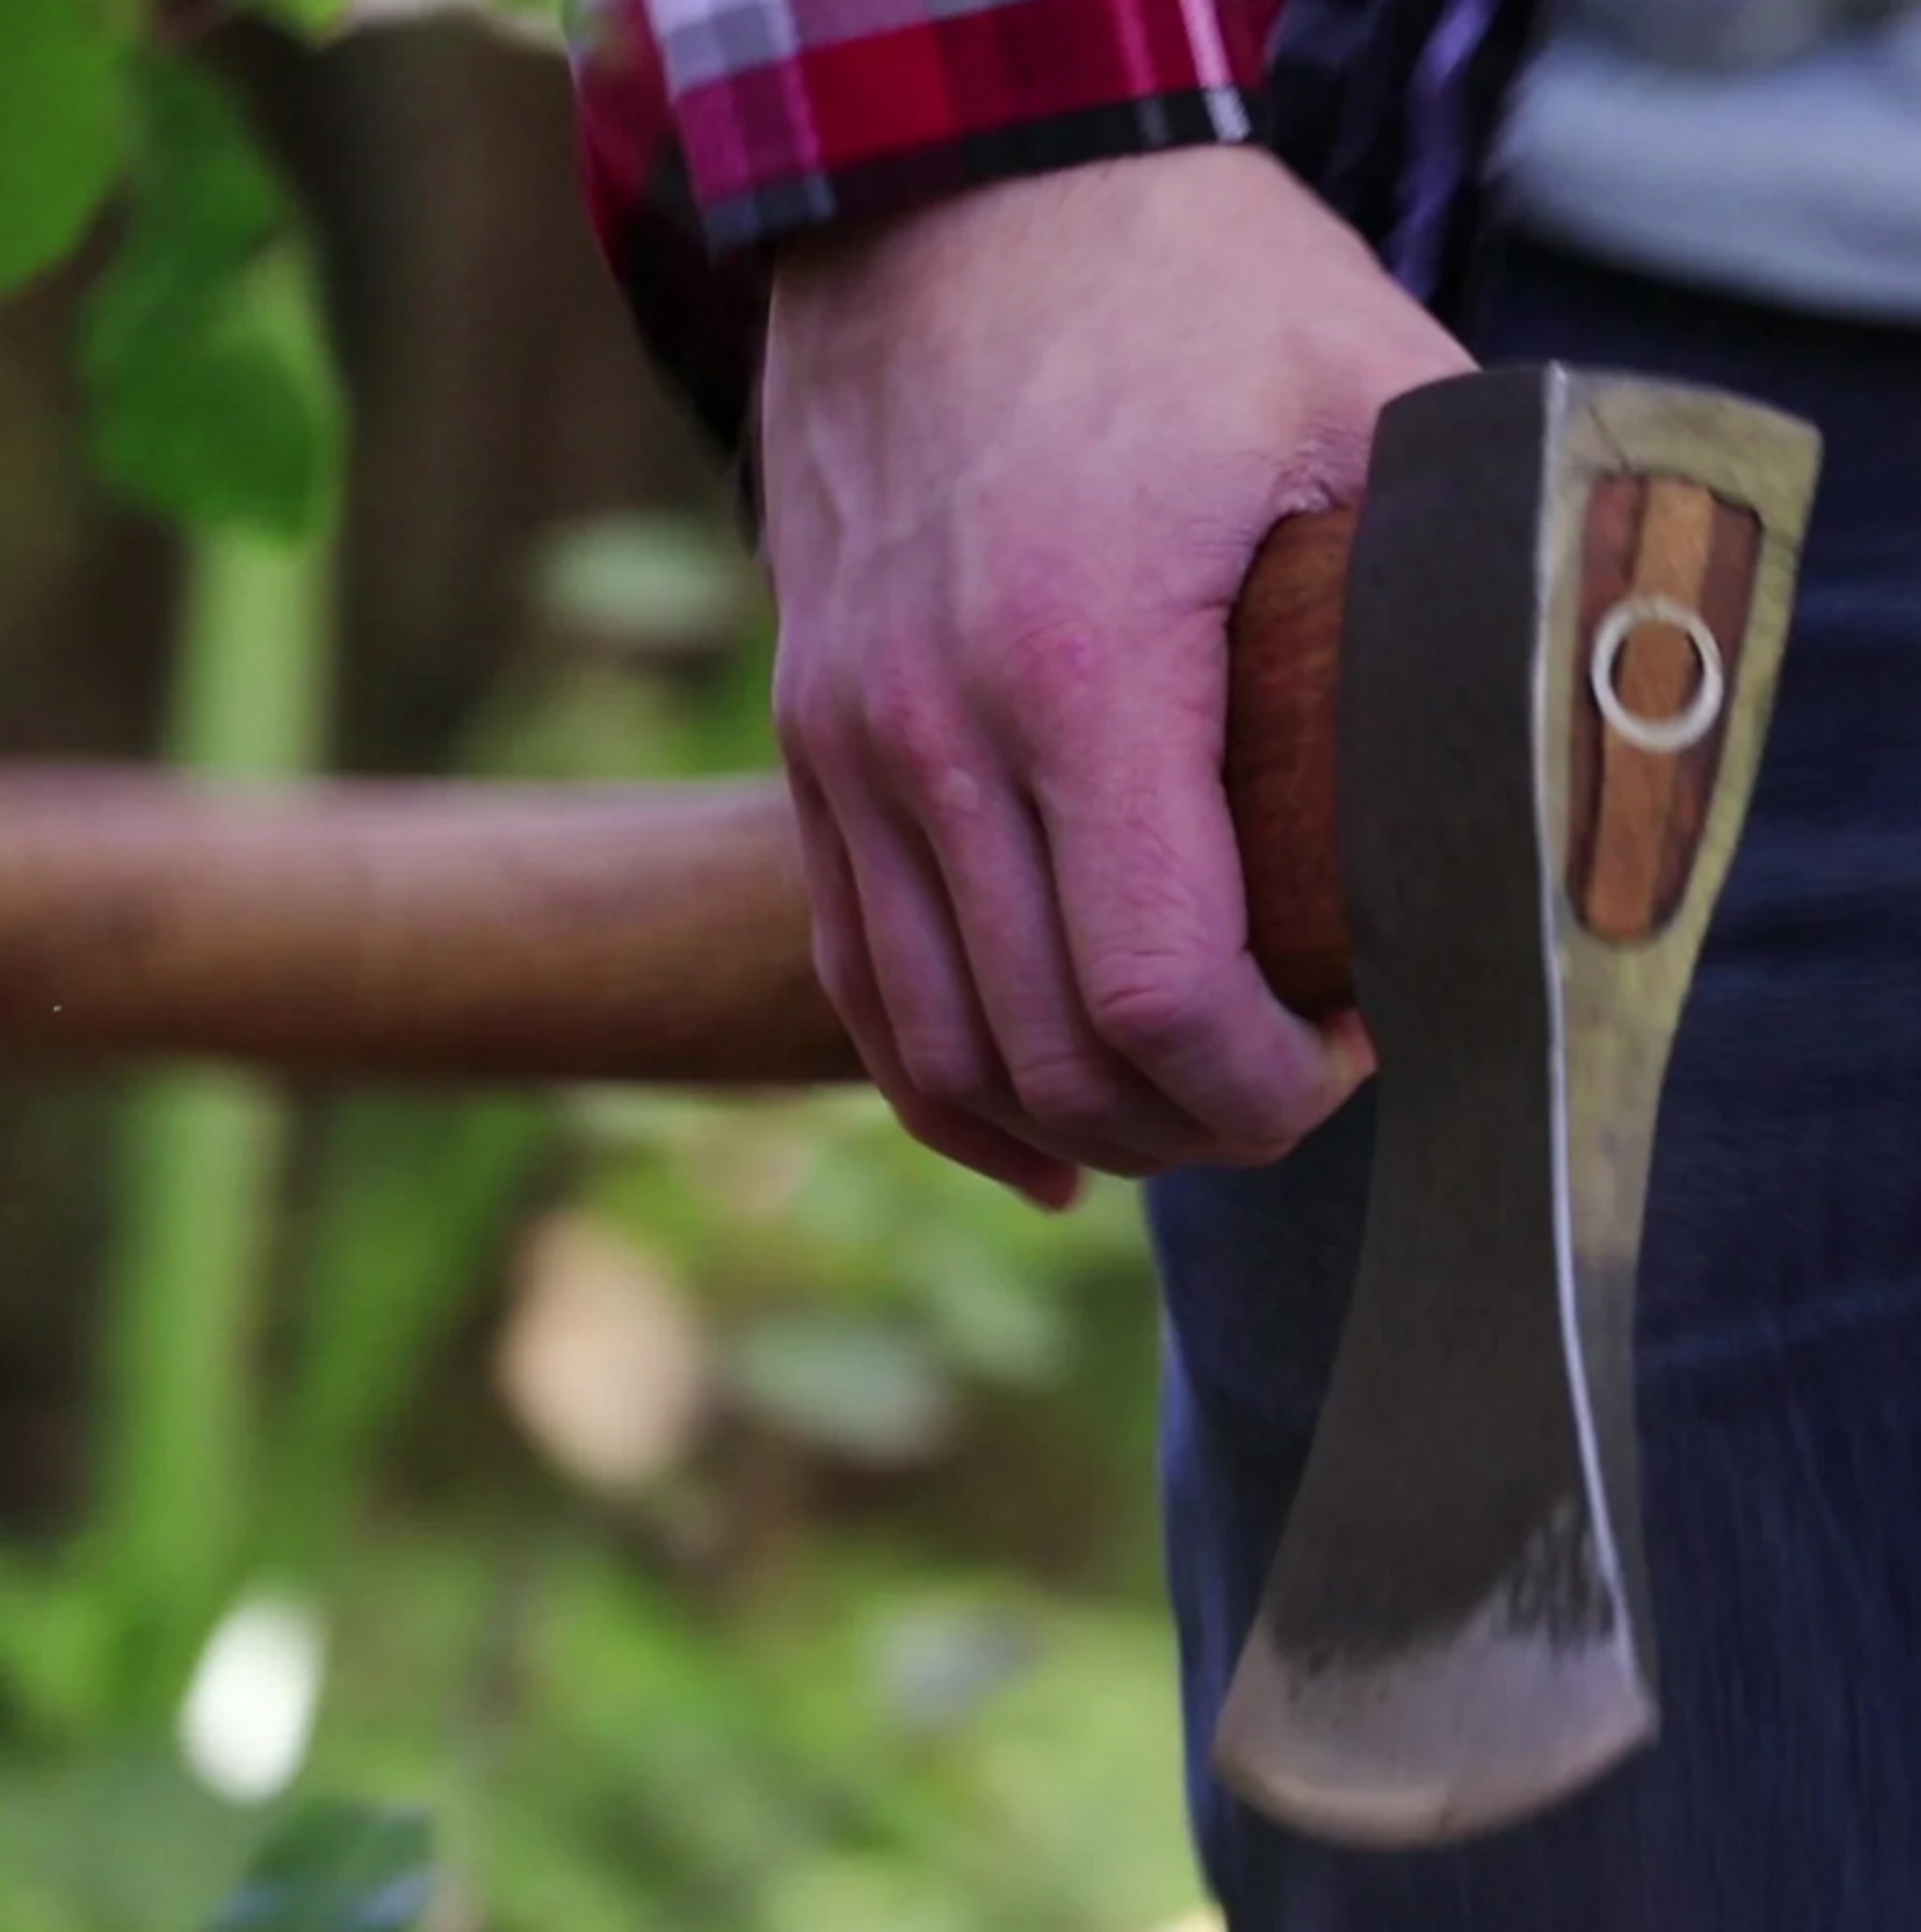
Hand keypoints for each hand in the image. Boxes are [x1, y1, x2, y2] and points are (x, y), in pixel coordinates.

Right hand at [762, 146, 1473, 1207]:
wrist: (942, 201)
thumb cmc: (1167, 290)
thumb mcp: (1363, 395)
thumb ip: (1467, 579)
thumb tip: (1572, 740)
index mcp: (1079, 664)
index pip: (1158, 993)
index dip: (1268, 1086)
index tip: (1348, 1053)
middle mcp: (931, 734)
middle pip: (1048, 1052)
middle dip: (1191, 1124)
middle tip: (1289, 1089)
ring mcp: (848, 749)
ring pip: (940, 1044)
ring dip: (1073, 1121)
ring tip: (1179, 1115)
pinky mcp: (812, 749)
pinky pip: (855, 976)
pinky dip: (942, 1089)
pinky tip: (1031, 1139)